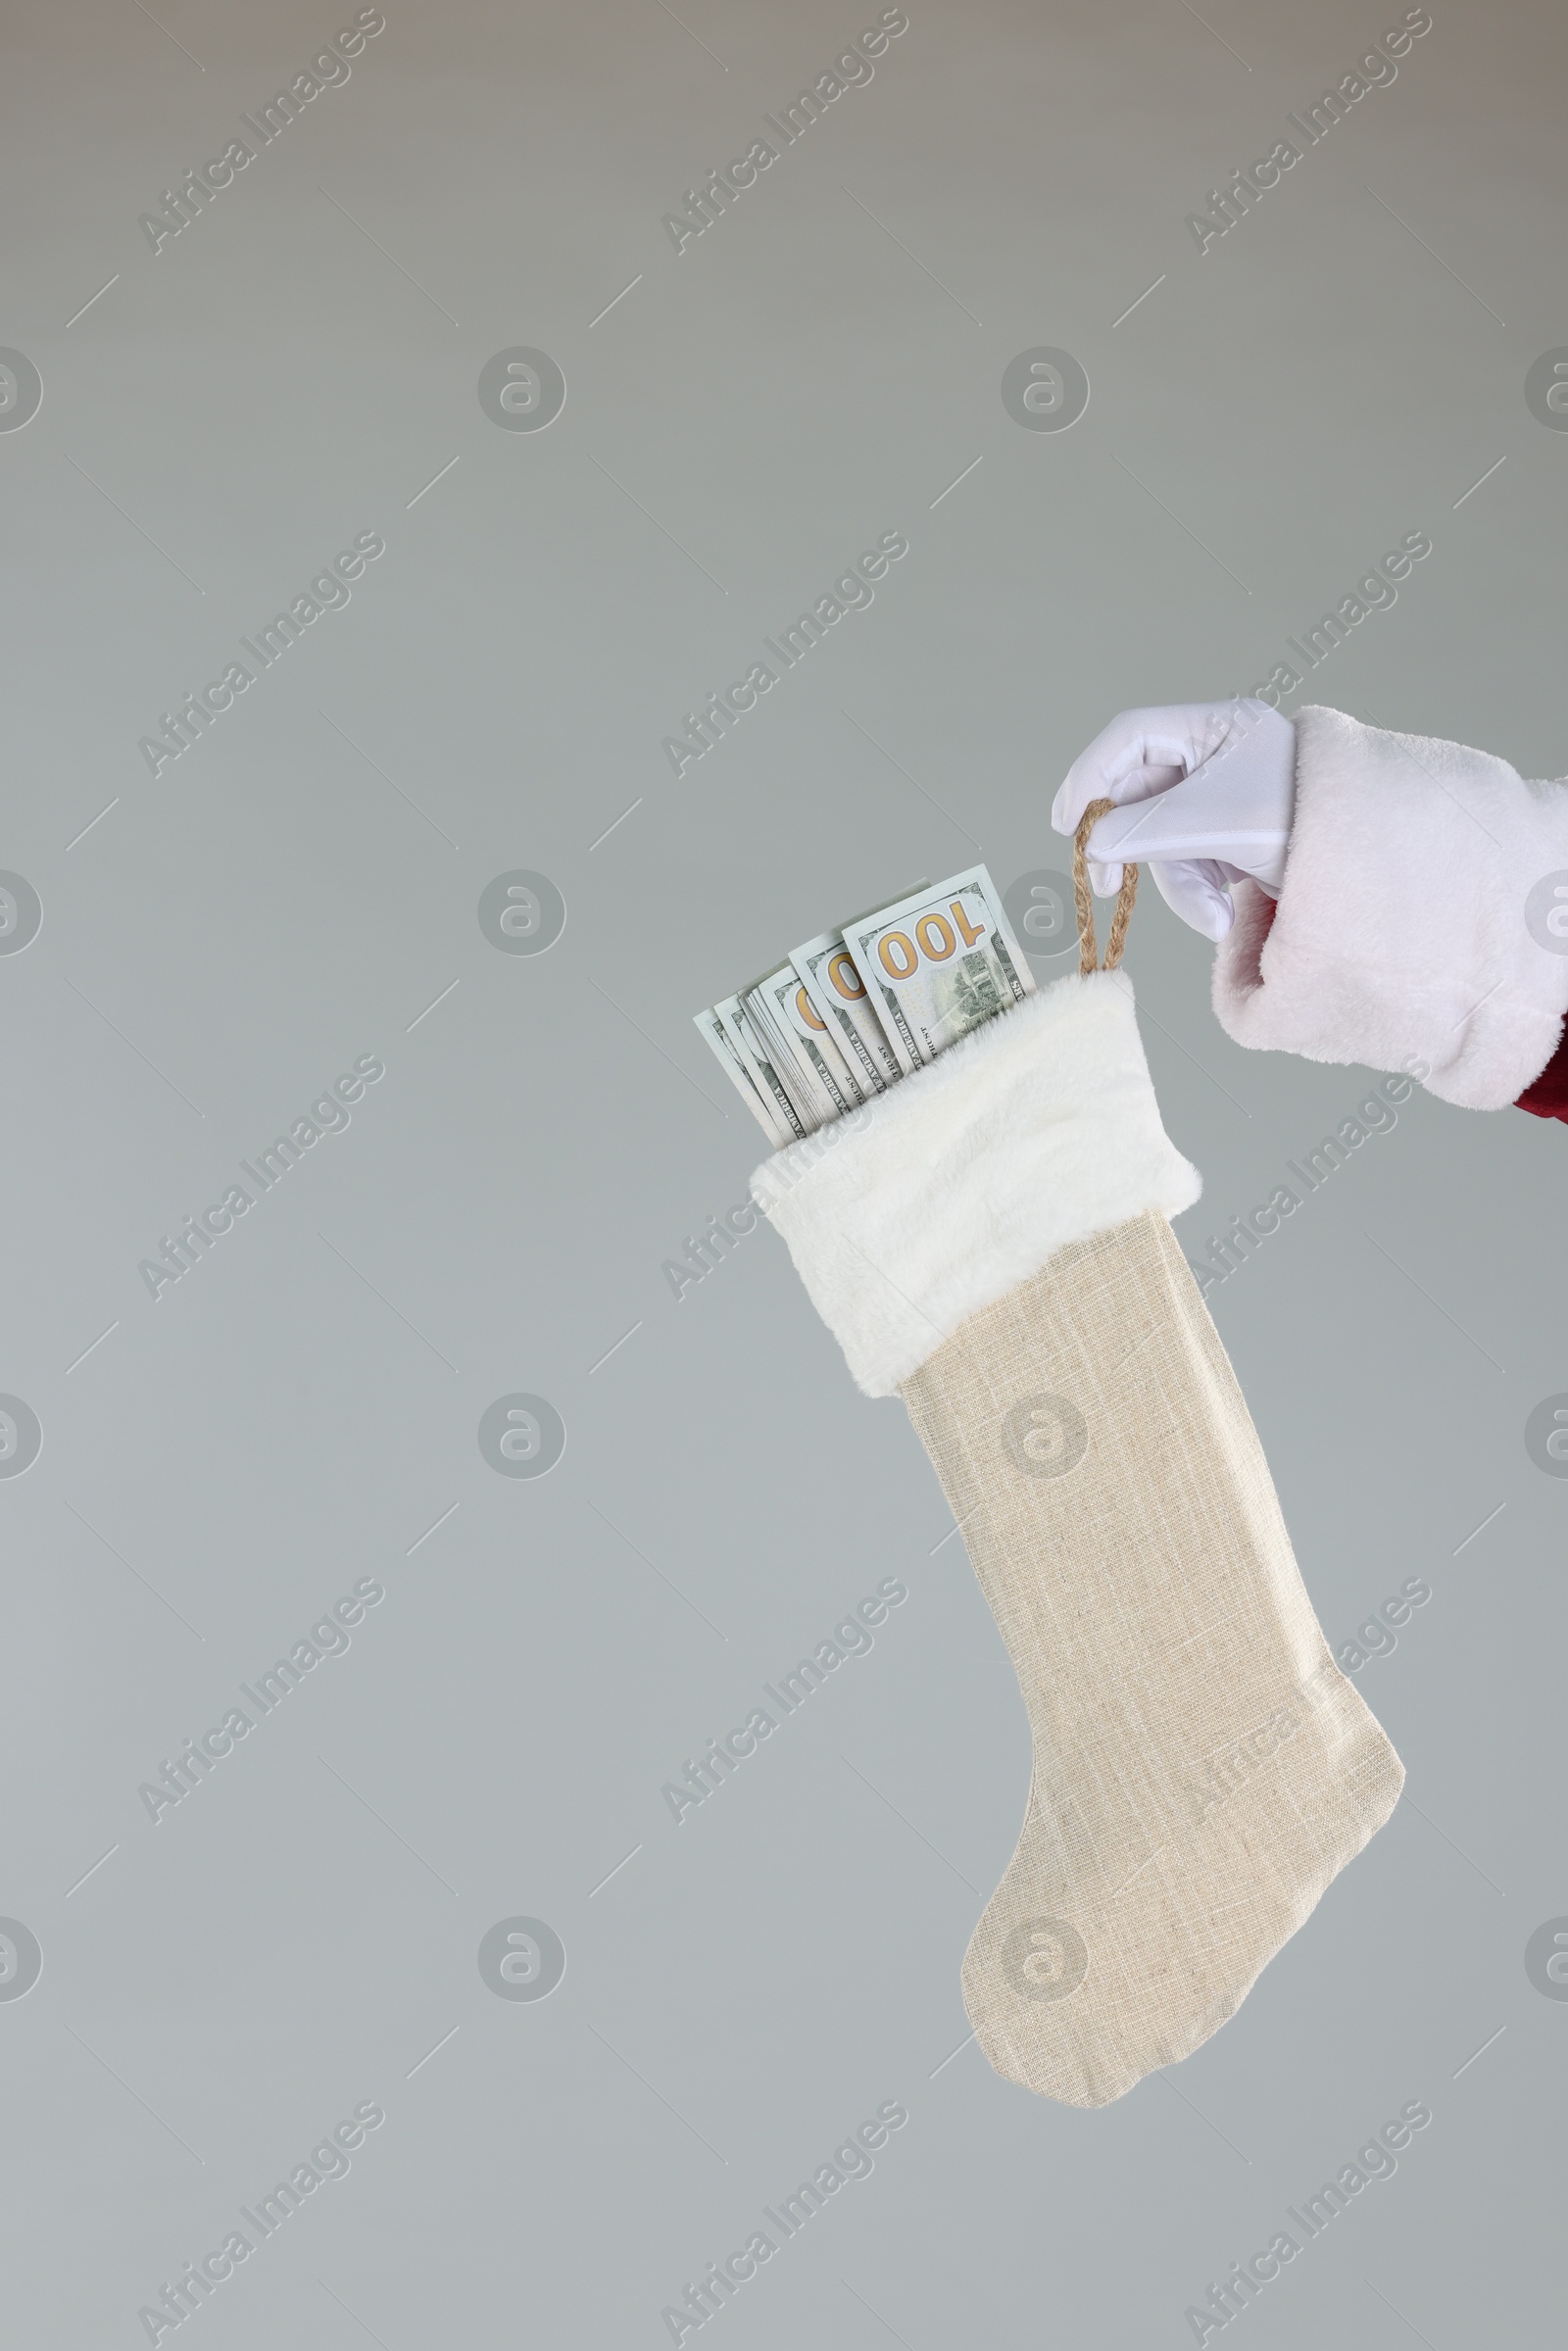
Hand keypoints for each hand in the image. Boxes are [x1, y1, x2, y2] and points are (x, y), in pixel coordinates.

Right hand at [1052, 700, 1296, 941]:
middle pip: (1142, 796)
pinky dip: (1202, 897)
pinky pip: (1194, 865)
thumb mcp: (1219, 822)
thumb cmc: (1307, 824)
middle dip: (1131, 847)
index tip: (1069, 823)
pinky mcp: (1235, 840)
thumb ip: (1148, 828)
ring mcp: (1225, 801)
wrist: (1370, 871)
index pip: (1132, 737)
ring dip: (1180, 886)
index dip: (1091, 775)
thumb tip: (1093, 843)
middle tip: (1105, 884)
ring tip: (1210, 917)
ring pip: (1165, 841)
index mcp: (1216, 727)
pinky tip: (1224, 919)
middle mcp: (1217, 757)